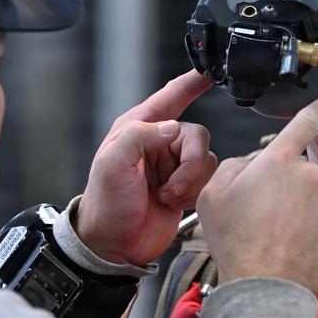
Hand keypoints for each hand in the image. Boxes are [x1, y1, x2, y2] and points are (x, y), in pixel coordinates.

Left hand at [76, 70, 216, 266]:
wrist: (114, 245)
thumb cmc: (105, 204)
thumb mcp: (112, 166)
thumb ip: (139, 138)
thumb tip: (172, 128)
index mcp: (138, 129)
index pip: (170, 97)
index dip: (192, 83)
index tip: (211, 72)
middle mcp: (158, 143)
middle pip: (196, 136)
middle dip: (190, 165)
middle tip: (171, 188)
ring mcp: (173, 165)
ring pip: (206, 159)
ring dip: (190, 182)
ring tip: (167, 197)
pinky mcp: (184, 186)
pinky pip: (207, 179)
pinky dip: (194, 193)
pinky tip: (174, 203)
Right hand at [196, 92, 317, 295]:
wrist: (264, 287)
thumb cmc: (237, 244)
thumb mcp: (212, 196)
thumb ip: (233, 167)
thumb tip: (252, 164)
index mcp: (277, 160)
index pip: (305, 122)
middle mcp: (308, 174)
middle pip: (301, 173)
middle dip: (287, 189)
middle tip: (267, 218)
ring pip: (317, 197)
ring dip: (304, 210)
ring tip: (282, 236)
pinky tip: (299, 244)